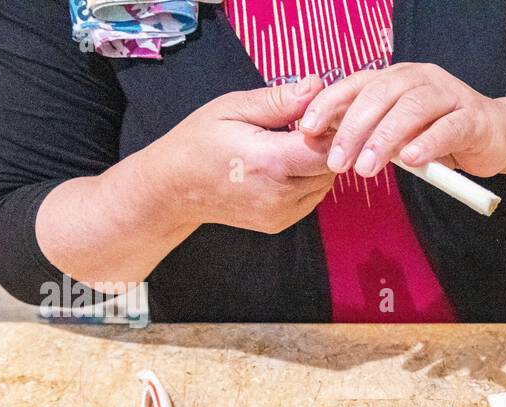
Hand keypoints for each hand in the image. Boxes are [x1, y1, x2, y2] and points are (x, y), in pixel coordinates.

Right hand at [151, 77, 336, 233]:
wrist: (175, 188)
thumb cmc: (199, 141)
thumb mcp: (233, 108)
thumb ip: (279, 101)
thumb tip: (316, 85)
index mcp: (270, 163)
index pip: (327, 147)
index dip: (331, 126)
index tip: (320, 111)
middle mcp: (280, 195)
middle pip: (330, 167)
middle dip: (328, 143)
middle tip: (310, 123)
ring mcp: (281, 213)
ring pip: (325, 183)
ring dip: (319, 162)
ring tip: (295, 142)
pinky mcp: (280, 223)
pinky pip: (311, 197)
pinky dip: (308, 178)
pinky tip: (287, 163)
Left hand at [297, 63, 505, 179]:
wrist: (497, 136)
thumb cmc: (442, 134)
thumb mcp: (400, 133)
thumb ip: (373, 132)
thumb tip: (328, 144)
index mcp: (397, 78)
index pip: (355, 85)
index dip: (328, 105)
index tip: (307, 130)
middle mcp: (420, 79)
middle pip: (379, 95)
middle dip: (353, 129)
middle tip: (338, 161)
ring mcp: (449, 95)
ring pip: (411, 109)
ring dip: (385, 139)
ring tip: (367, 168)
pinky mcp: (473, 118)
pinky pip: (447, 128)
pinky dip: (427, 143)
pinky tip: (410, 161)